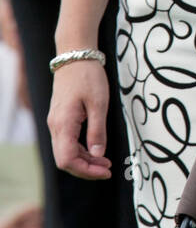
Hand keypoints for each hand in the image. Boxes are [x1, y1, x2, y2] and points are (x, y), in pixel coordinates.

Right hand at [47, 61, 111, 178]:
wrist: (75, 56)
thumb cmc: (88, 76)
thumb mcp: (99, 103)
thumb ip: (98, 131)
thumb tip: (98, 154)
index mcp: (63, 124)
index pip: (67, 160)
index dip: (86, 170)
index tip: (106, 171)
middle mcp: (55, 126)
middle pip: (64, 160)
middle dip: (86, 169)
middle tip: (108, 169)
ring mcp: (56, 122)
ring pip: (66, 152)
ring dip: (85, 160)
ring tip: (106, 161)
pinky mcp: (60, 118)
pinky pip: (67, 142)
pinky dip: (81, 150)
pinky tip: (96, 150)